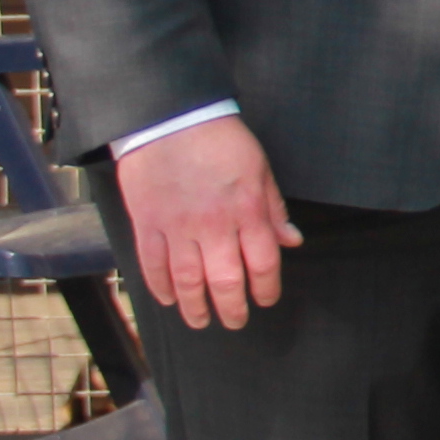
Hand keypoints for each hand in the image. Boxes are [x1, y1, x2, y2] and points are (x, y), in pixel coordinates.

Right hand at [115, 114, 295, 328]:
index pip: (264, 263)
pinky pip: (153, 265)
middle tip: (234, 321)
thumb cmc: (220, 140)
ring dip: (195, 307)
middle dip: (233, 309)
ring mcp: (177, 227)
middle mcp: (214, 226)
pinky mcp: (147, 224)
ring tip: (200, 320)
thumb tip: (292, 240)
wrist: (170, 118)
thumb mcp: (260, 168)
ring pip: (188, 281)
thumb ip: (273, 209)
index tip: (266, 299)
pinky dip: (160, 287)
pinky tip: (169, 299)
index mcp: (248, 211)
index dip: (267, 289)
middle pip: (227, 281)